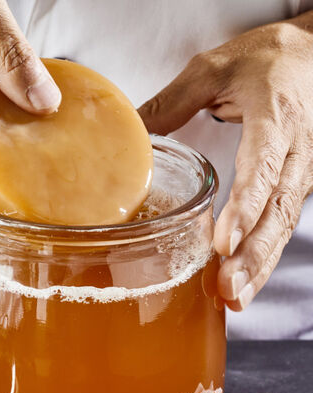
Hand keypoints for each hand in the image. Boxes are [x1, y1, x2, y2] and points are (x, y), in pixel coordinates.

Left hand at [138, 13, 312, 310]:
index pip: (264, 170)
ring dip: (258, 266)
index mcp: (277, 120)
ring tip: (232, 300)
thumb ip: (173, 101)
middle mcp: (296, 152)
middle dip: (252, 255)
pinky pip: (280, 226)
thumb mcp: (216, 68)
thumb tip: (129, 135)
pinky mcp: (293, 186)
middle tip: (225, 290)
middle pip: (277, 211)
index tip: (224, 244)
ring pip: (282, 225)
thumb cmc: (267, 61)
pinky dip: (262, 258)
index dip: (245, 209)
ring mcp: (300, 173)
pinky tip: (242, 284)